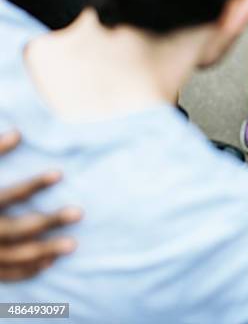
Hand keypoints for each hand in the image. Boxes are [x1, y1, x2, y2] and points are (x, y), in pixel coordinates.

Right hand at [0, 131, 81, 281]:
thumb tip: (18, 132)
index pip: (9, 194)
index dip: (34, 184)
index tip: (60, 173)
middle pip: (18, 228)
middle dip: (49, 221)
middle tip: (80, 212)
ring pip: (15, 256)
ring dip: (45, 251)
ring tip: (73, 244)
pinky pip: (5, 274)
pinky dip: (26, 271)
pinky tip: (48, 263)